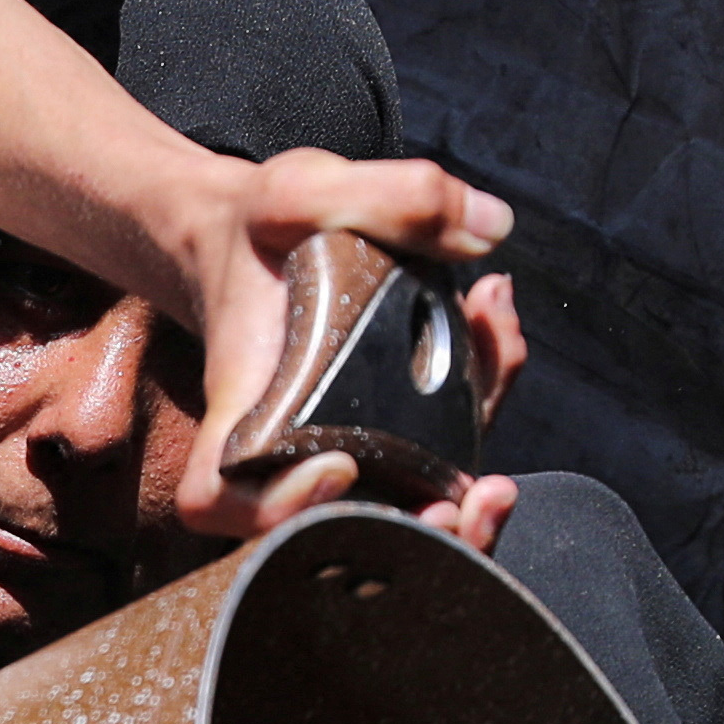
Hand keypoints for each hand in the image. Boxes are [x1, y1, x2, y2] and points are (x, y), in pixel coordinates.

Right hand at [162, 148, 512, 543]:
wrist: (257, 240)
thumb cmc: (259, 229)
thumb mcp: (299, 187)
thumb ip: (387, 195)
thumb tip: (488, 230)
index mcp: (243, 413)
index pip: (226, 500)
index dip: (276, 512)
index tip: (338, 465)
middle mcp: (293, 449)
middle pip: (345, 533)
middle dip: (423, 535)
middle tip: (477, 499)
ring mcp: (349, 444)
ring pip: (414, 495)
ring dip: (477, 451)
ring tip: (498, 344)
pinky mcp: (395, 426)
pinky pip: (449, 436)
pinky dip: (488, 387)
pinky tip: (492, 313)